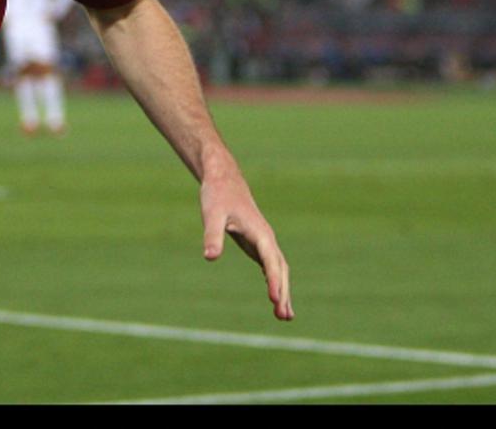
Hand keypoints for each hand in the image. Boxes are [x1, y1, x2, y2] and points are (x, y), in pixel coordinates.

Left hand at [200, 168, 293, 320]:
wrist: (223, 179)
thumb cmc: (217, 195)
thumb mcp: (212, 214)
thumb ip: (212, 236)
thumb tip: (210, 258)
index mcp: (260, 233)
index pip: (270, 261)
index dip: (274, 281)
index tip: (273, 300)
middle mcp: (267, 238)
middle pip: (280, 269)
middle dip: (283, 292)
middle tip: (284, 317)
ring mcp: (264, 242)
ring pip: (279, 269)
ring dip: (283, 291)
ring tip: (285, 317)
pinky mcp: (257, 243)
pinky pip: (270, 266)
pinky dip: (275, 282)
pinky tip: (275, 297)